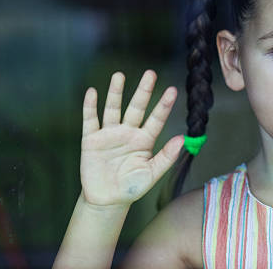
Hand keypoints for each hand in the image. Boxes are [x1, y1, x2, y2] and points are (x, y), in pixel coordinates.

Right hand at [80, 70, 182, 206]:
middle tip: (150, 73)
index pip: (156, 119)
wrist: (107, 200)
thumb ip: (166, 157)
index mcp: (145, 140)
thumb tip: (182, 139)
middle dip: (143, 91)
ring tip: (119, 75)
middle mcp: (128, 132)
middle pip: (137, 107)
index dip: (164, 105)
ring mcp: (110, 134)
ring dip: (116, 92)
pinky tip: (93, 92)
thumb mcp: (152, 174)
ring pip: (113, 109)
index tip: (173, 90)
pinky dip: (90, 106)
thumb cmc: (132, 187)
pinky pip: (91, 120)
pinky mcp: (92, 140)